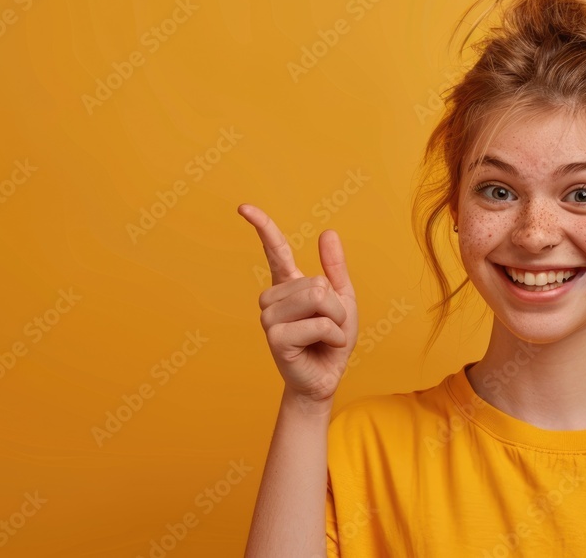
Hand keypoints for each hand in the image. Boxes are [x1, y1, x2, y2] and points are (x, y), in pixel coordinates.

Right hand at [238, 203, 357, 405]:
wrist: (327, 378)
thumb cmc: (331, 341)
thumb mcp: (342, 300)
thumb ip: (334, 268)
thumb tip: (328, 232)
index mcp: (288, 285)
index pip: (274, 250)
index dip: (262, 227)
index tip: (243, 208)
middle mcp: (273, 299)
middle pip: (317, 282)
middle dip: (336, 306)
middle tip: (330, 327)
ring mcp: (270, 318)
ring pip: (318, 298)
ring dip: (335, 320)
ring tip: (325, 337)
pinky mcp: (275, 338)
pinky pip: (318, 323)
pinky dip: (332, 335)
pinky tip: (322, 347)